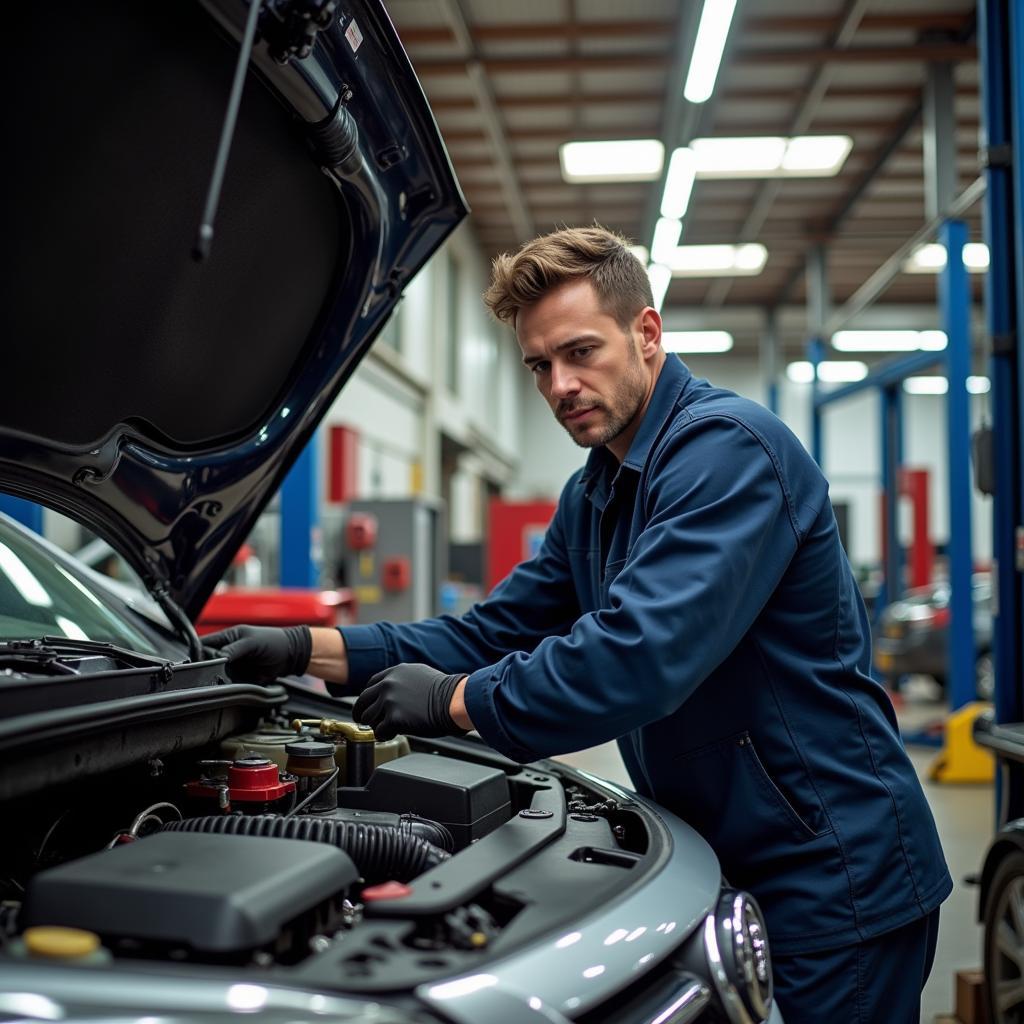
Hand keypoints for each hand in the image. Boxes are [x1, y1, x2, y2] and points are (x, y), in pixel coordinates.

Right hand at [203, 624, 311, 682]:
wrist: (291, 656)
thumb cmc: (275, 642)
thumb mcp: (252, 642)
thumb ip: (234, 649)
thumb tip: (218, 657)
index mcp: (228, 637)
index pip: (205, 643)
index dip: (198, 651)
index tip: (196, 660)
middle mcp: (228, 650)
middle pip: (208, 660)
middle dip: (207, 665)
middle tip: (210, 670)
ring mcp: (233, 664)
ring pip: (216, 672)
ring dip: (216, 676)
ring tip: (221, 677)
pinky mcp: (239, 676)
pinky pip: (228, 682)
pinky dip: (226, 684)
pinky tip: (228, 684)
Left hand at [353, 663, 467, 740]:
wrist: (454, 702)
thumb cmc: (444, 692)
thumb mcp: (419, 675)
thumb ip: (402, 680)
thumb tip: (393, 689)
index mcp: (395, 672)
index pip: (370, 685)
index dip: (368, 698)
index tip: (368, 705)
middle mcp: (388, 684)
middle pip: (363, 702)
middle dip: (363, 713)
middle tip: (365, 721)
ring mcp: (389, 701)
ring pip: (369, 718)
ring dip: (376, 725)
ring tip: (388, 729)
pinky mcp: (393, 718)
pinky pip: (379, 731)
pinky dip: (385, 735)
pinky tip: (394, 734)